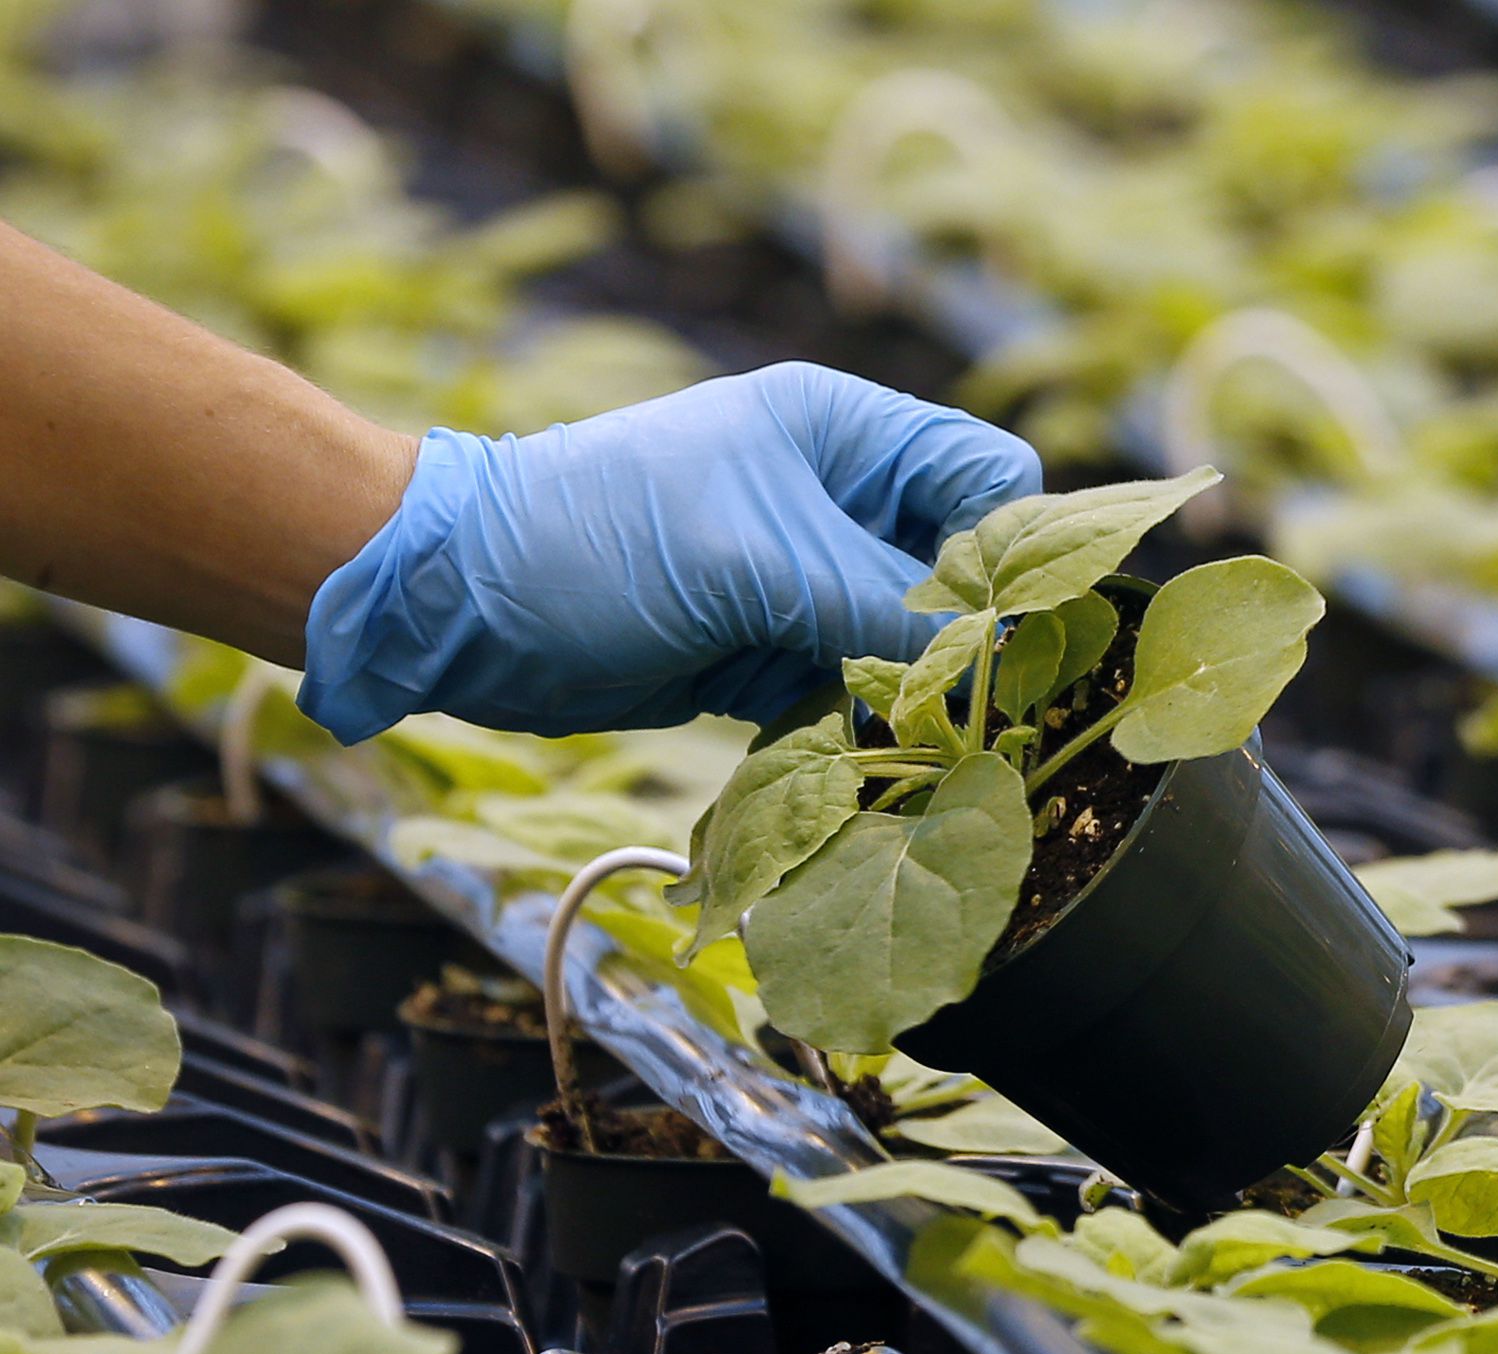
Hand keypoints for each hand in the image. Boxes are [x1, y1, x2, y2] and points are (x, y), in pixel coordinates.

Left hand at [299, 362, 1041, 741]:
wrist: (457, 605)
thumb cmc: (594, 541)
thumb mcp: (757, 562)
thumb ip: (884, 610)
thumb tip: (988, 665)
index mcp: (845, 432)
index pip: (990, 476)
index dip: (1014, 547)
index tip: (1004, 627)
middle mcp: (838, 499)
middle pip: (963, 571)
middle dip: (966, 639)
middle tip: (958, 704)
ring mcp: (805, 579)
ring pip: (913, 645)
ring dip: (909, 697)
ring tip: (895, 738)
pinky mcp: (772, 649)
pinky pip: (854, 694)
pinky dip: (855, 729)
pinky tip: (840, 752)